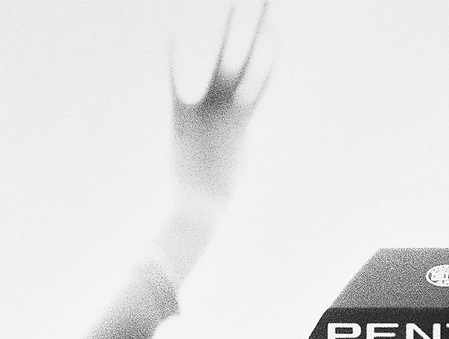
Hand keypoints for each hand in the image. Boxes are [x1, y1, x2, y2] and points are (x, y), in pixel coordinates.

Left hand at [170, 3, 270, 209]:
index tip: (278, 21)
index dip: (271, 47)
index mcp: (245, 117)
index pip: (262, 73)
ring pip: (222, 60)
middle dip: (257, 25)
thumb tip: (241, 112)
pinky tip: (170, 30)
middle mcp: (230, 107)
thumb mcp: (239, 152)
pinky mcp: (181, 117)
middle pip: (247, 56)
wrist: (201, 207)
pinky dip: (171, 57)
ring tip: (234, 1)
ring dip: (230, 29)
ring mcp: (208, 109)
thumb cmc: (221, 185)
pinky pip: (175, 82)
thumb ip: (239, 125)